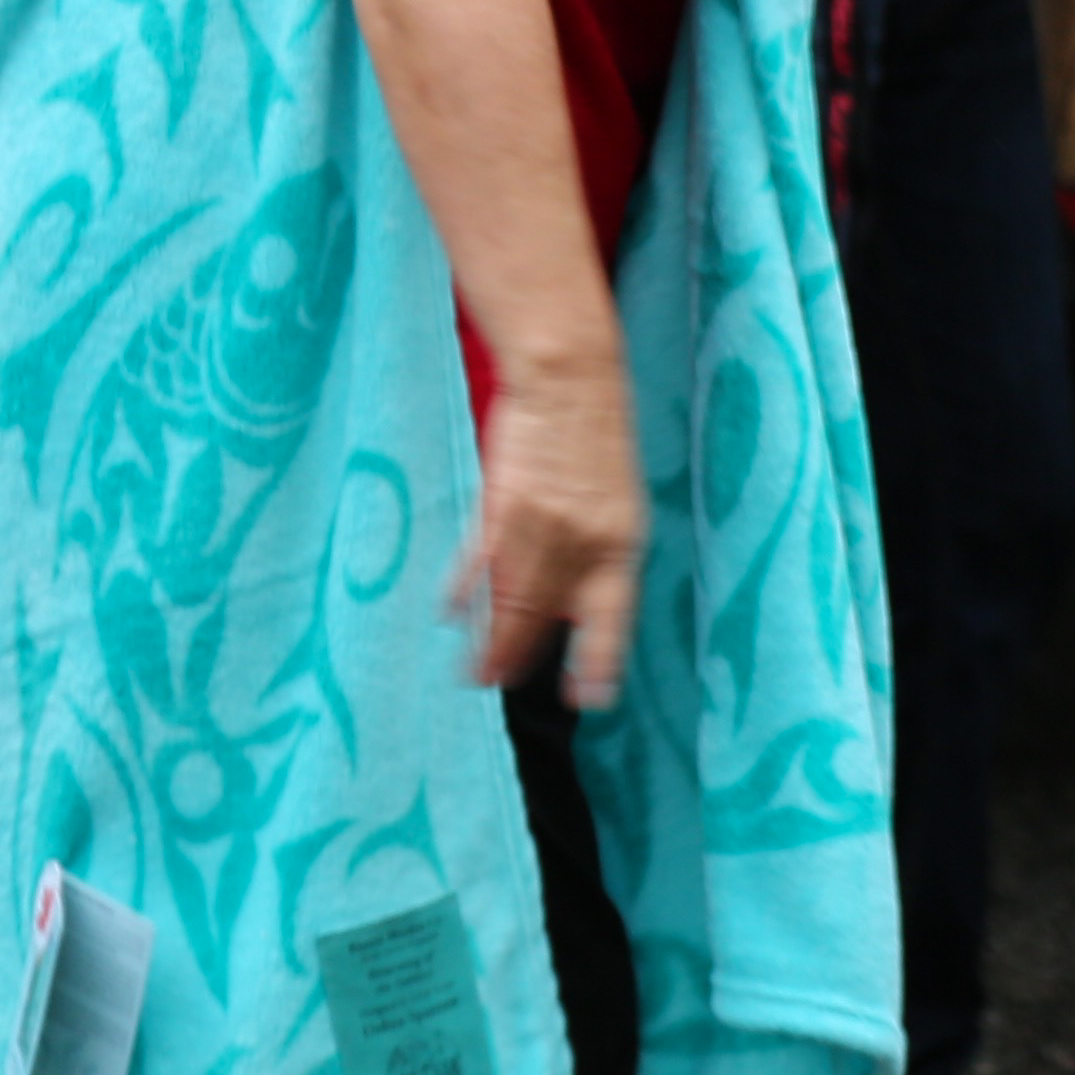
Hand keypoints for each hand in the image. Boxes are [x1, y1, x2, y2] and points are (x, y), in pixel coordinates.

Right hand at [450, 353, 648, 709]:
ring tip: (473, 674)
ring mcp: (547, 522)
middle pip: (550, 614)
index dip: (599, 659)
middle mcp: (588, 540)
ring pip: (514, 596)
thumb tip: (570, 604)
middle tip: (499, 686)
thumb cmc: (593, 439)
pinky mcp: (507, 500)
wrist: (572, 375)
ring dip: (491, 638)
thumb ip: (596, 552)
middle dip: (524, 656)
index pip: (613, 616)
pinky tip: (451, 614)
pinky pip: (483, 559)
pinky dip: (466, 589)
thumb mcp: (614, 502)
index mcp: (623, 543)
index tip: (589, 699)